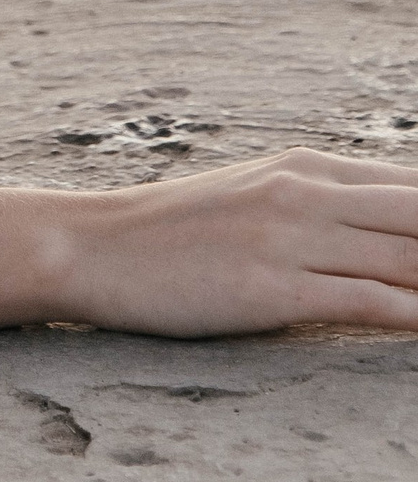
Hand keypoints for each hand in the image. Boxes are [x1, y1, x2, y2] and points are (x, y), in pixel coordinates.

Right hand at [64, 146, 417, 335]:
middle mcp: (308, 192)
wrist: (95, 245)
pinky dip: (416, 314)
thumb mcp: (257, 196)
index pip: (416, 187)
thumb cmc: (179, 231)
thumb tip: (390, 229)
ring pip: (408, 258)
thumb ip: (324, 207)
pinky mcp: (274, 289)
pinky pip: (368, 301)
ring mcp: (291, 238)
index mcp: (309, 167)